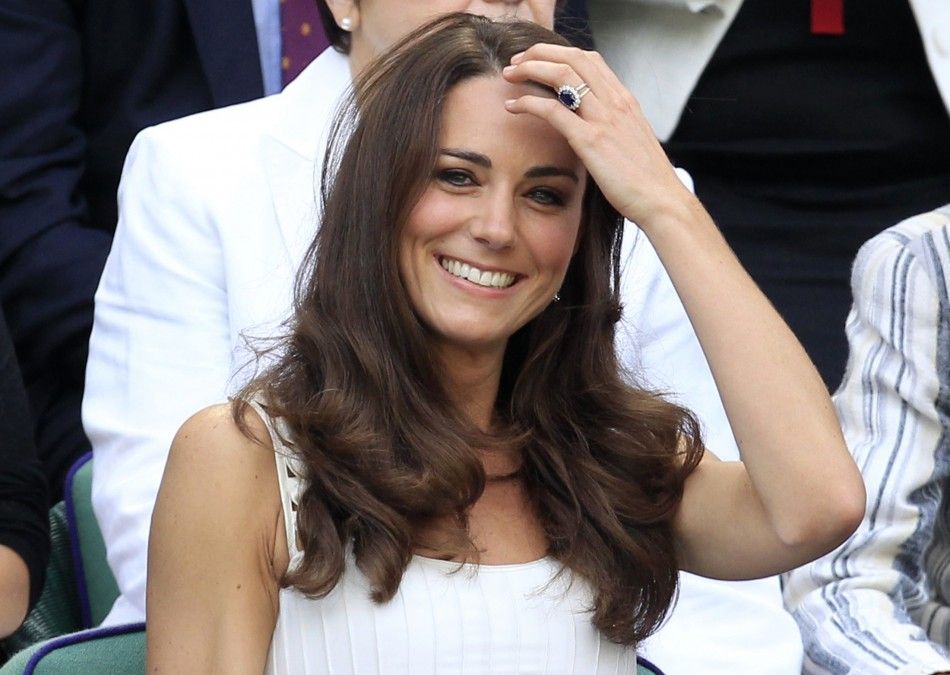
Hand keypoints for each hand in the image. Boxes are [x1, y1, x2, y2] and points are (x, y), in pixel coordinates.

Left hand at [502, 44, 695, 229]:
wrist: (662, 201)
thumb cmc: (647, 181)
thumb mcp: (632, 142)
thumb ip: (613, 128)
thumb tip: (593, 128)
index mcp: (625, 100)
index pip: (590, 59)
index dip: (559, 54)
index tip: (538, 62)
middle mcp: (615, 101)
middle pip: (573, 57)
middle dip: (539, 53)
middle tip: (516, 62)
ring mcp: (603, 118)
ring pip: (561, 74)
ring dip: (529, 70)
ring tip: (509, 76)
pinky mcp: (590, 139)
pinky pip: (552, 110)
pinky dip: (528, 103)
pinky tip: (513, 107)